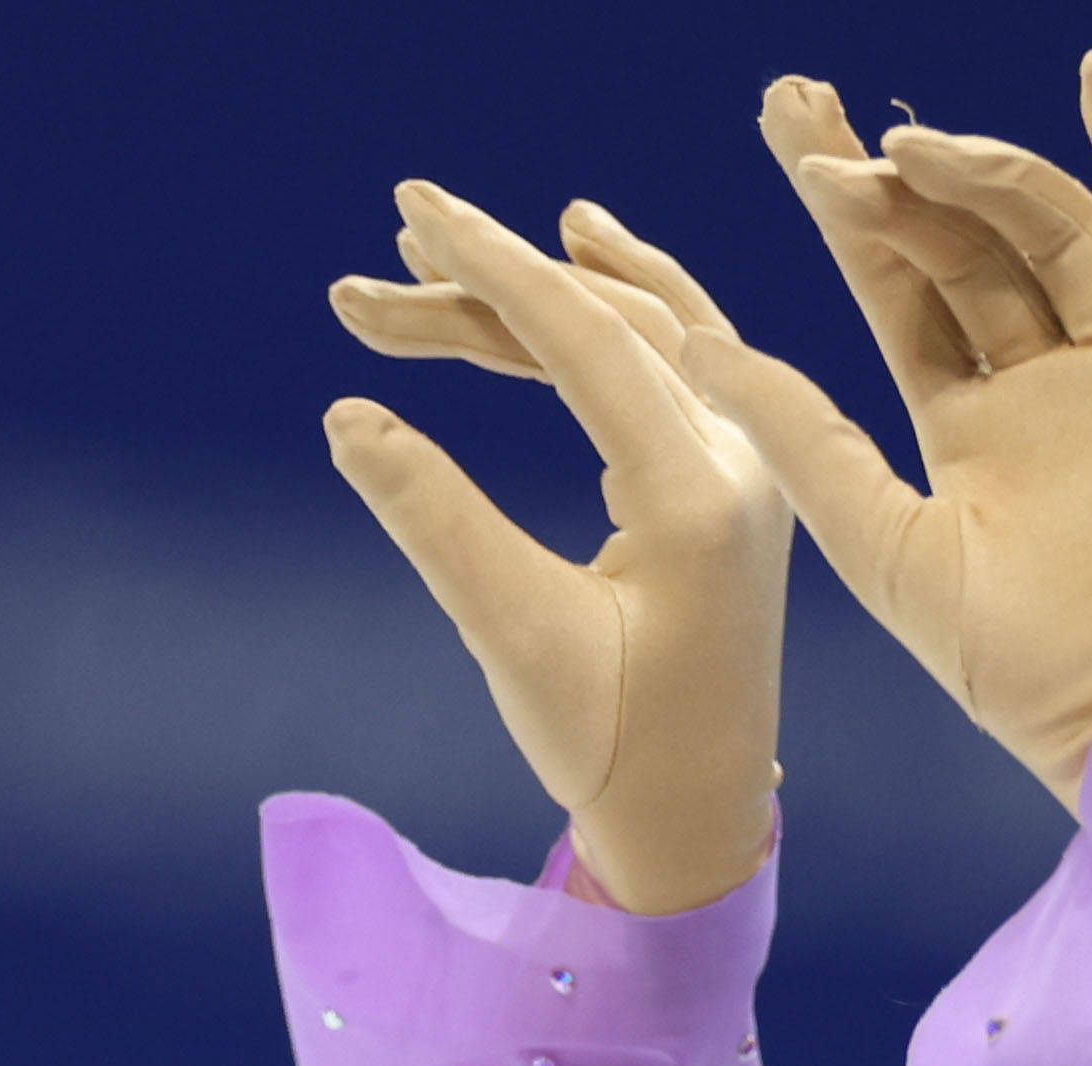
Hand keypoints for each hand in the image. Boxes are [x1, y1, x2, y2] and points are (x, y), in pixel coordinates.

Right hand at [320, 180, 789, 914]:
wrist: (701, 825)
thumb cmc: (614, 751)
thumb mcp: (511, 638)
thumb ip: (434, 521)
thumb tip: (347, 417)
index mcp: (698, 496)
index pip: (586, 338)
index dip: (490, 270)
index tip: (413, 214)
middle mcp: (738, 460)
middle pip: (605, 322)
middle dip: (488, 286)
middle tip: (378, 264)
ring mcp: (744, 465)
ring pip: (637, 332)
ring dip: (539, 294)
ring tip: (436, 259)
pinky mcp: (730, 480)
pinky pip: (679, 355)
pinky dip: (617, 303)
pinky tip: (577, 254)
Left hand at [690, 51, 1091, 806]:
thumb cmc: (1002, 663)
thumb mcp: (875, 537)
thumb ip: (799, 433)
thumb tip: (692, 345)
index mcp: (960, 422)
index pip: (893, 285)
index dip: (841, 208)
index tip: (784, 129)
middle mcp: (1038, 381)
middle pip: (960, 239)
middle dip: (887, 170)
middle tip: (801, 108)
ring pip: (1044, 227)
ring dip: (976, 170)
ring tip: (901, 145)